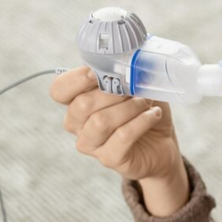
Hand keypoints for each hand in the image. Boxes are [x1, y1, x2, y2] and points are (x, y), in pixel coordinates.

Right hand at [50, 66, 181, 181]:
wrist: (162, 144)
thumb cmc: (144, 109)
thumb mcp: (136, 84)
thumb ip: (125, 71)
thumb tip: (126, 62)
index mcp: (76, 101)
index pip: (59, 90)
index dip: (76, 79)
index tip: (99, 72)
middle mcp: (77, 124)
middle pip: (82, 104)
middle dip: (112, 92)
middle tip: (135, 88)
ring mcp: (91, 144)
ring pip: (100, 122)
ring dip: (128, 107)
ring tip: (146, 103)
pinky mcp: (109, 159)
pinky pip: (122, 136)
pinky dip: (142, 121)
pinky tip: (153, 114)